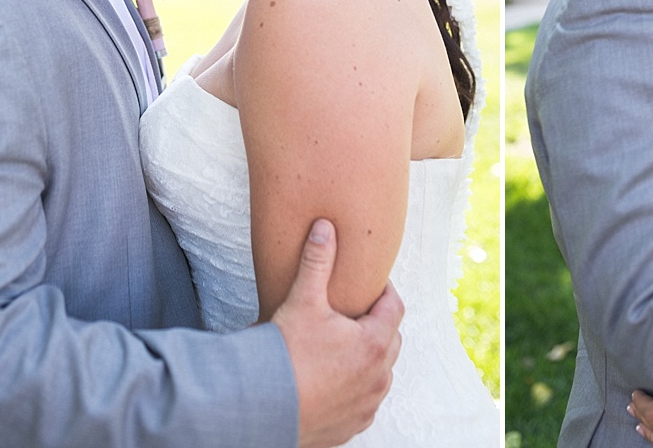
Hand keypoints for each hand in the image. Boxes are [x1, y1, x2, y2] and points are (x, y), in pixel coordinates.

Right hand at [274, 219, 404, 447]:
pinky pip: (365, 403)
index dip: (383, 292)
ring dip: (370, 359)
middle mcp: (378, 377)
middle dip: (377, 325)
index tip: (370, 285)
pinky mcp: (353, 426)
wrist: (257, 407)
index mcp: (374, 344)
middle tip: (355, 314)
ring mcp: (367, 404)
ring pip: (380, 373)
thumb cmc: (282, 355)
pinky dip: (356, 389)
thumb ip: (317, 262)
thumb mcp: (302, 302)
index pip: (394, 307)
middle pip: (390, 340)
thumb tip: (325, 227)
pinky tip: (337, 380)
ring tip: (346, 347)